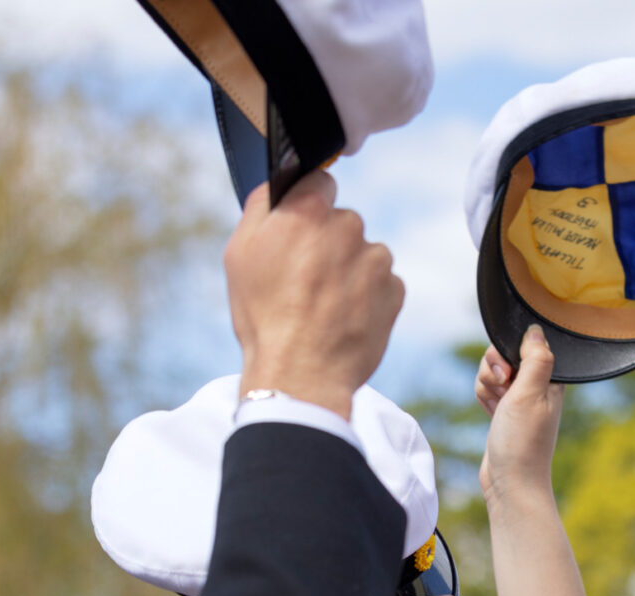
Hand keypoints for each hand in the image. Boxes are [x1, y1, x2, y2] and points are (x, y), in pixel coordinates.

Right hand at [224, 173, 403, 420]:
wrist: (301, 375)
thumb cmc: (264, 316)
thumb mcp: (239, 254)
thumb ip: (261, 207)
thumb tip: (280, 185)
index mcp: (307, 210)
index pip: (319, 181)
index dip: (308, 206)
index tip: (301, 230)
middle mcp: (348, 226)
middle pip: (342, 222)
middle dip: (328, 244)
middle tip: (305, 281)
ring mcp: (376, 259)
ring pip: (363, 254)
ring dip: (349, 271)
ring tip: (324, 306)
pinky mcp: (395, 289)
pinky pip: (381, 283)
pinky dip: (367, 297)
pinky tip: (344, 318)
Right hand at [476, 327, 565, 505]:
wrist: (510, 482)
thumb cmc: (522, 442)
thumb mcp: (530, 393)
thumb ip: (535, 359)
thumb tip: (536, 329)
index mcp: (550, 378)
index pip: (524, 344)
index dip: (507, 354)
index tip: (507, 375)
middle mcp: (537, 386)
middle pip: (503, 355)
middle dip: (493, 371)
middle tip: (502, 392)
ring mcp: (520, 398)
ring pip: (492, 372)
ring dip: (486, 386)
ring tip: (497, 408)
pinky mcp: (506, 410)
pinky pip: (488, 389)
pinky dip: (485, 398)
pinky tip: (492, 414)